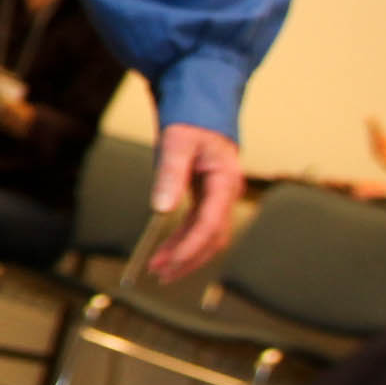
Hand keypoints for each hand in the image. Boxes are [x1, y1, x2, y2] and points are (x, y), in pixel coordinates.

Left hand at [150, 123, 246, 278]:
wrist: (202, 109)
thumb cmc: (191, 122)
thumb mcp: (176, 143)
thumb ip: (170, 175)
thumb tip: (161, 209)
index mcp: (224, 181)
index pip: (210, 223)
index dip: (191, 246)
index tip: (170, 262)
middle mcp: (226, 193)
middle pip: (213, 237)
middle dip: (188, 259)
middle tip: (161, 274)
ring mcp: (218, 197)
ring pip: (206, 236)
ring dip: (184, 254)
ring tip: (159, 269)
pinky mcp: (207, 198)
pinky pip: (197, 226)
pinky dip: (182, 240)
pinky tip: (165, 251)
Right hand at [364, 116, 385, 206]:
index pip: (381, 137)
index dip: (375, 128)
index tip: (371, 117)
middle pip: (376, 141)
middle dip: (372, 131)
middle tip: (370, 119)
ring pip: (377, 149)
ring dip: (374, 138)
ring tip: (373, 127)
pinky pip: (383, 158)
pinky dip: (380, 149)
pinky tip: (380, 139)